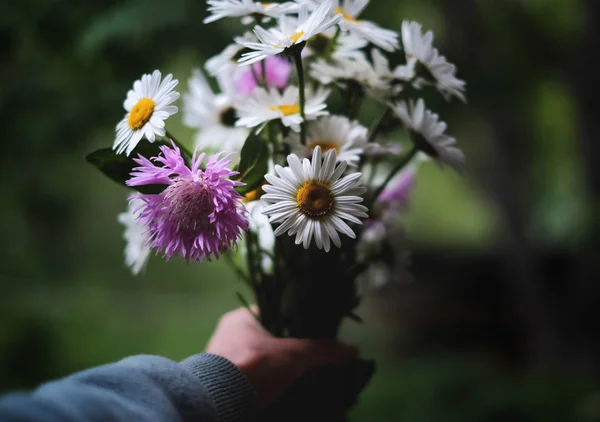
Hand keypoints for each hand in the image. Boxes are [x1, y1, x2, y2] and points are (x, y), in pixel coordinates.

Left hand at [206, 306, 357, 407]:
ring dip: (274, 369)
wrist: (218, 401)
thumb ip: (323, 350)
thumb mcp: (295, 355)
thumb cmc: (255, 366)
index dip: (295, 321)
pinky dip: (263, 384)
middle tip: (308, 360)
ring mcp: (220, 359)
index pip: (274, 312)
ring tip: (298, 378)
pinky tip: (279, 391)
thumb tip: (352, 349)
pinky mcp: (220, 382)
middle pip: (266, 338)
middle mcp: (227, 334)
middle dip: (286, 350)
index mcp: (240, 317)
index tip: (313, 333)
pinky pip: (248, 378)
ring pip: (257, 360)